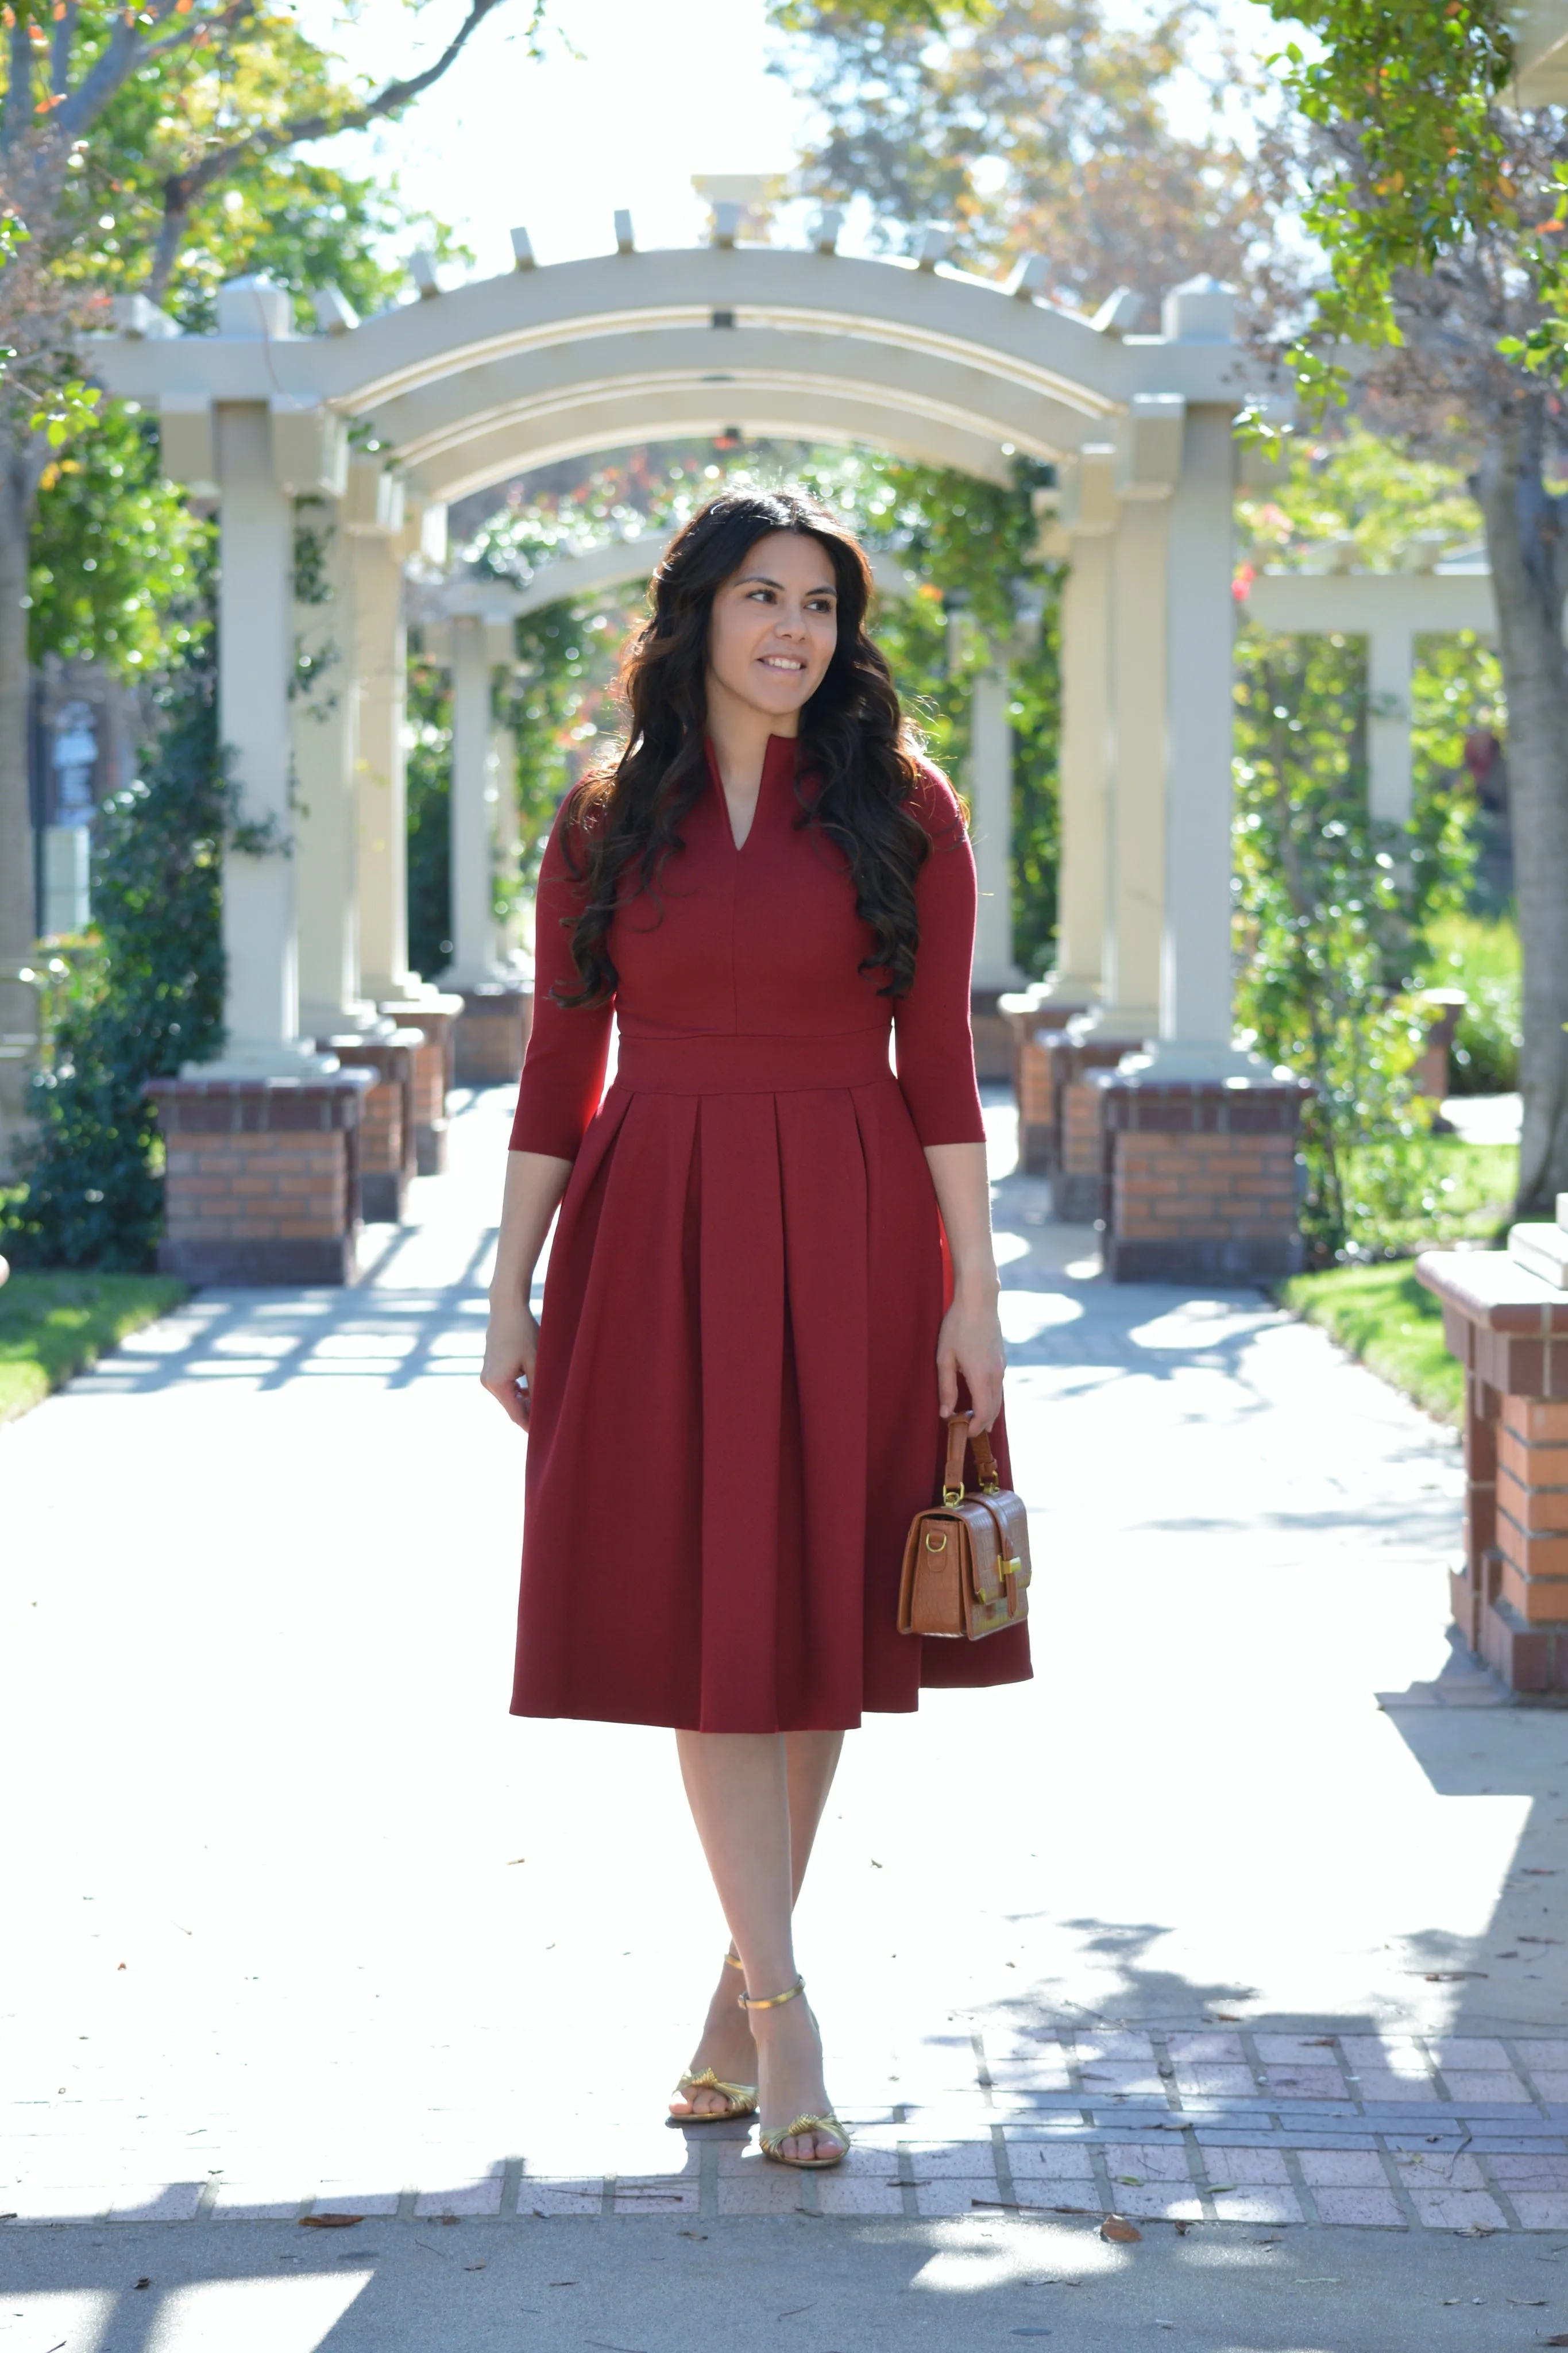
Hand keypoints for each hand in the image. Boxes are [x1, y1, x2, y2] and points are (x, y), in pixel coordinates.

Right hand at [481, 1297, 538, 1428]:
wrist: (506, 1309)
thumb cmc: (524, 1333)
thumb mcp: (537, 1362)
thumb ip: (539, 1388)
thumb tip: (546, 1411)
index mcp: (497, 1384)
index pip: (516, 1415)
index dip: (531, 1426)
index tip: (546, 1436)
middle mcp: (488, 1383)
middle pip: (512, 1408)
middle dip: (530, 1415)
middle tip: (551, 1422)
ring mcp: (487, 1376)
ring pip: (509, 1399)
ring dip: (525, 1402)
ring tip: (546, 1405)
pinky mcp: (489, 1369)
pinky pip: (505, 1388)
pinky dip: (518, 1392)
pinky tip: (533, 1390)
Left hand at [935, 1286, 1004, 1432]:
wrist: (979, 1301)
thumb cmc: (958, 1327)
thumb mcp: (944, 1358)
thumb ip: (946, 1388)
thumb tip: (946, 1413)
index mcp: (981, 1377)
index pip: (982, 1413)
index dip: (974, 1427)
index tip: (963, 1433)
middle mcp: (996, 1375)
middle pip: (993, 1410)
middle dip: (982, 1424)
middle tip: (969, 1432)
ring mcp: (1001, 1367)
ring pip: (998, 1399)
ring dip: (989, 1413)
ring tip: (978, 1422)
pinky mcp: (1002, 1360)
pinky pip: (999, 1387)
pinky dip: (992, 1400)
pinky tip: (983, 1400)